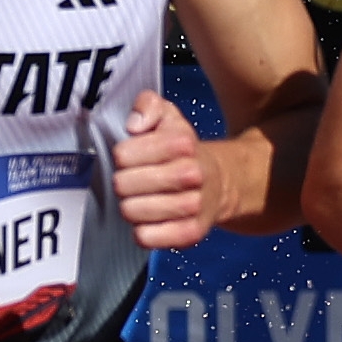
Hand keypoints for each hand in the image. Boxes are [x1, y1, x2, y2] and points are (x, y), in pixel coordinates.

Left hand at [110, 90, 221, 250]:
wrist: (219, 182)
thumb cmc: (185, 152)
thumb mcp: (169, 117)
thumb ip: (147, 105)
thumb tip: (135, 124)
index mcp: (182, 143)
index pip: (123, 155)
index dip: (122, 157)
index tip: (132, 157)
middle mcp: (191, 173)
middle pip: (124, 184)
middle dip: (123, 183)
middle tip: (134, 181)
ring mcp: (193, 205)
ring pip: (133, 211)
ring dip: (130, 207)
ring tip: (141, 200)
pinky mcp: (191, 233)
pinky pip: (147, 237)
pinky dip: (142, 231)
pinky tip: (149, 220)